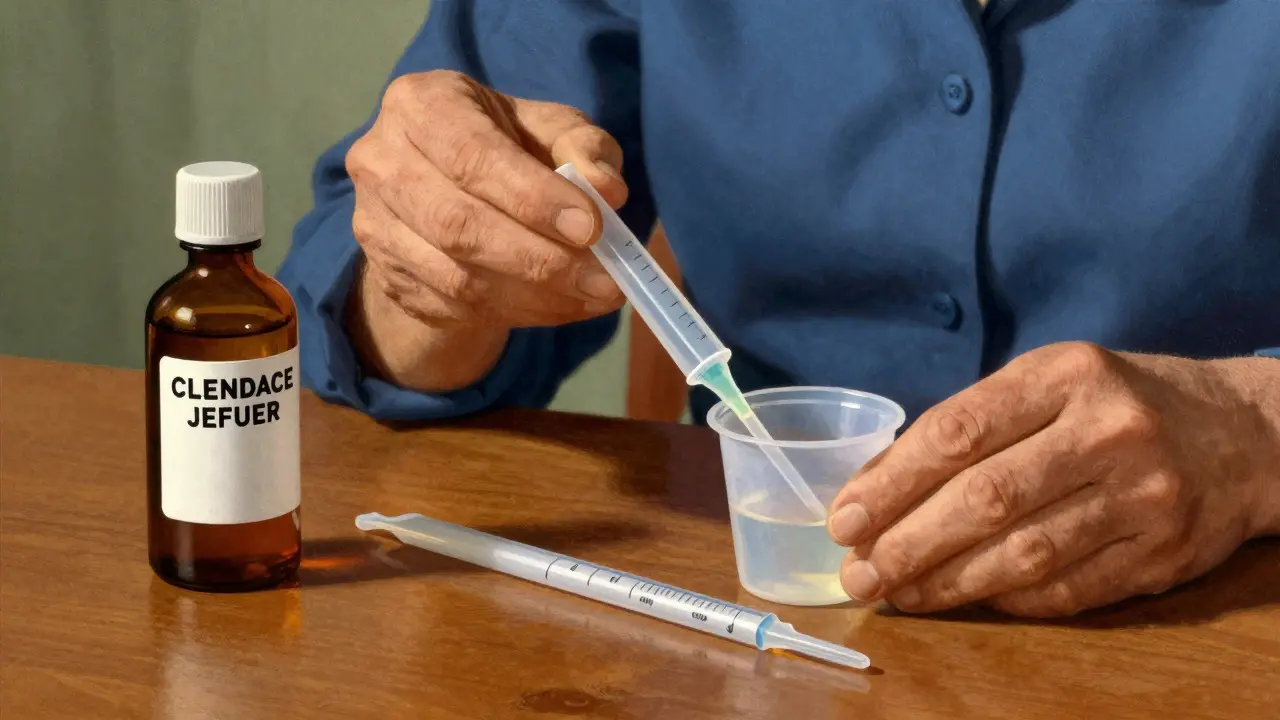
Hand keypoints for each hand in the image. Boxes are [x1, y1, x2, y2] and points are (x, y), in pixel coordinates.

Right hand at [343, 71, 626, 389]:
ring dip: (536, 296)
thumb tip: (607, 190)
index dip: (533, 198)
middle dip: (541, 260)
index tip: (591, 228)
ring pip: (456, 279)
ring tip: (595, 295)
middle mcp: (381, 162)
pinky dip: (520, 314)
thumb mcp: (552, 128)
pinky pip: (455, 309)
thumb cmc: (509, 146)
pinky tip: (565, 306)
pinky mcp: (387, 277)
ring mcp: (374, 225)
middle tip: (606, 279)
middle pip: (458, 225)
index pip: (472, 156)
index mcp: (420, 104)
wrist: (451, 189)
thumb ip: (583, 148)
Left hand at [826, 342, 1279, 616]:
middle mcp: (1109, 431)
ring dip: (946, 582)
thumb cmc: (1111, 404)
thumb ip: (966, 428)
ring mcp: (1143, 496)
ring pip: (1023, 554)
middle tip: (859, 572)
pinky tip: (963, 597)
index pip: (958, 432)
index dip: (892, 482)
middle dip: (908, 543)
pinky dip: (1004, 598)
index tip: (844, 518)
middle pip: (985, 499)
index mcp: (1066, 374)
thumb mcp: (1043, 386)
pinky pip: (1065, 590)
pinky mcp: (1161, 555)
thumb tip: (872, 490)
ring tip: (897, 592)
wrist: (1239, 433)